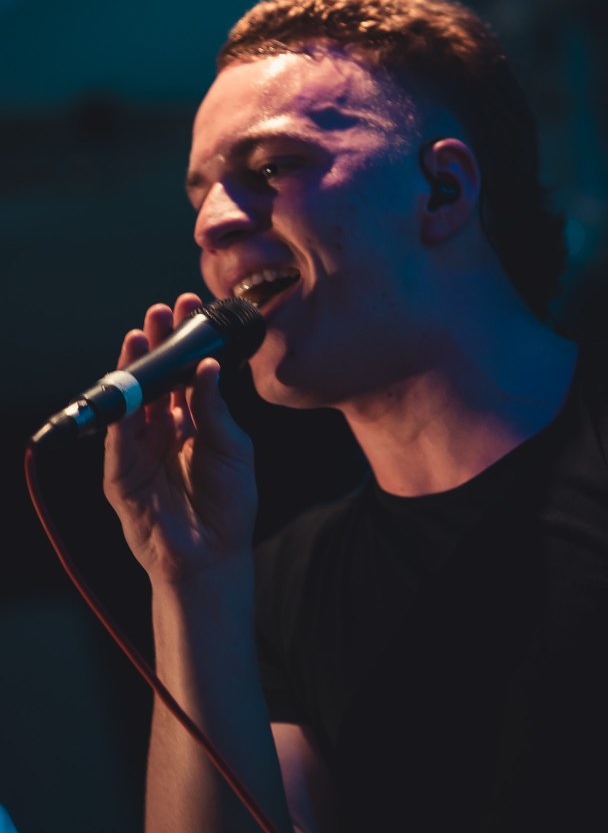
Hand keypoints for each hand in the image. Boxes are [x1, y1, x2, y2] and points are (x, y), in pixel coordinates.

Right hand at [103, 293, 257, 586]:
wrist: (214, 555)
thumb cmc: (228, 504)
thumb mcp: (232, 447)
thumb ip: (215, 409)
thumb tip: (209, 365)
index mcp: (191, 421)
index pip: (184, 373)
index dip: (185, 342)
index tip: (189, 307)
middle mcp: (162, 430)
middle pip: (155, 380)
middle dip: (157, 345)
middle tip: (160, 313)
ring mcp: (139, 451)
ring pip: (132, 403)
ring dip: (134, 370)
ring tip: (141, 337)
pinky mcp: (123, 477)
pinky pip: (118, 442)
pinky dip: (121, 416)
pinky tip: (130, 389)